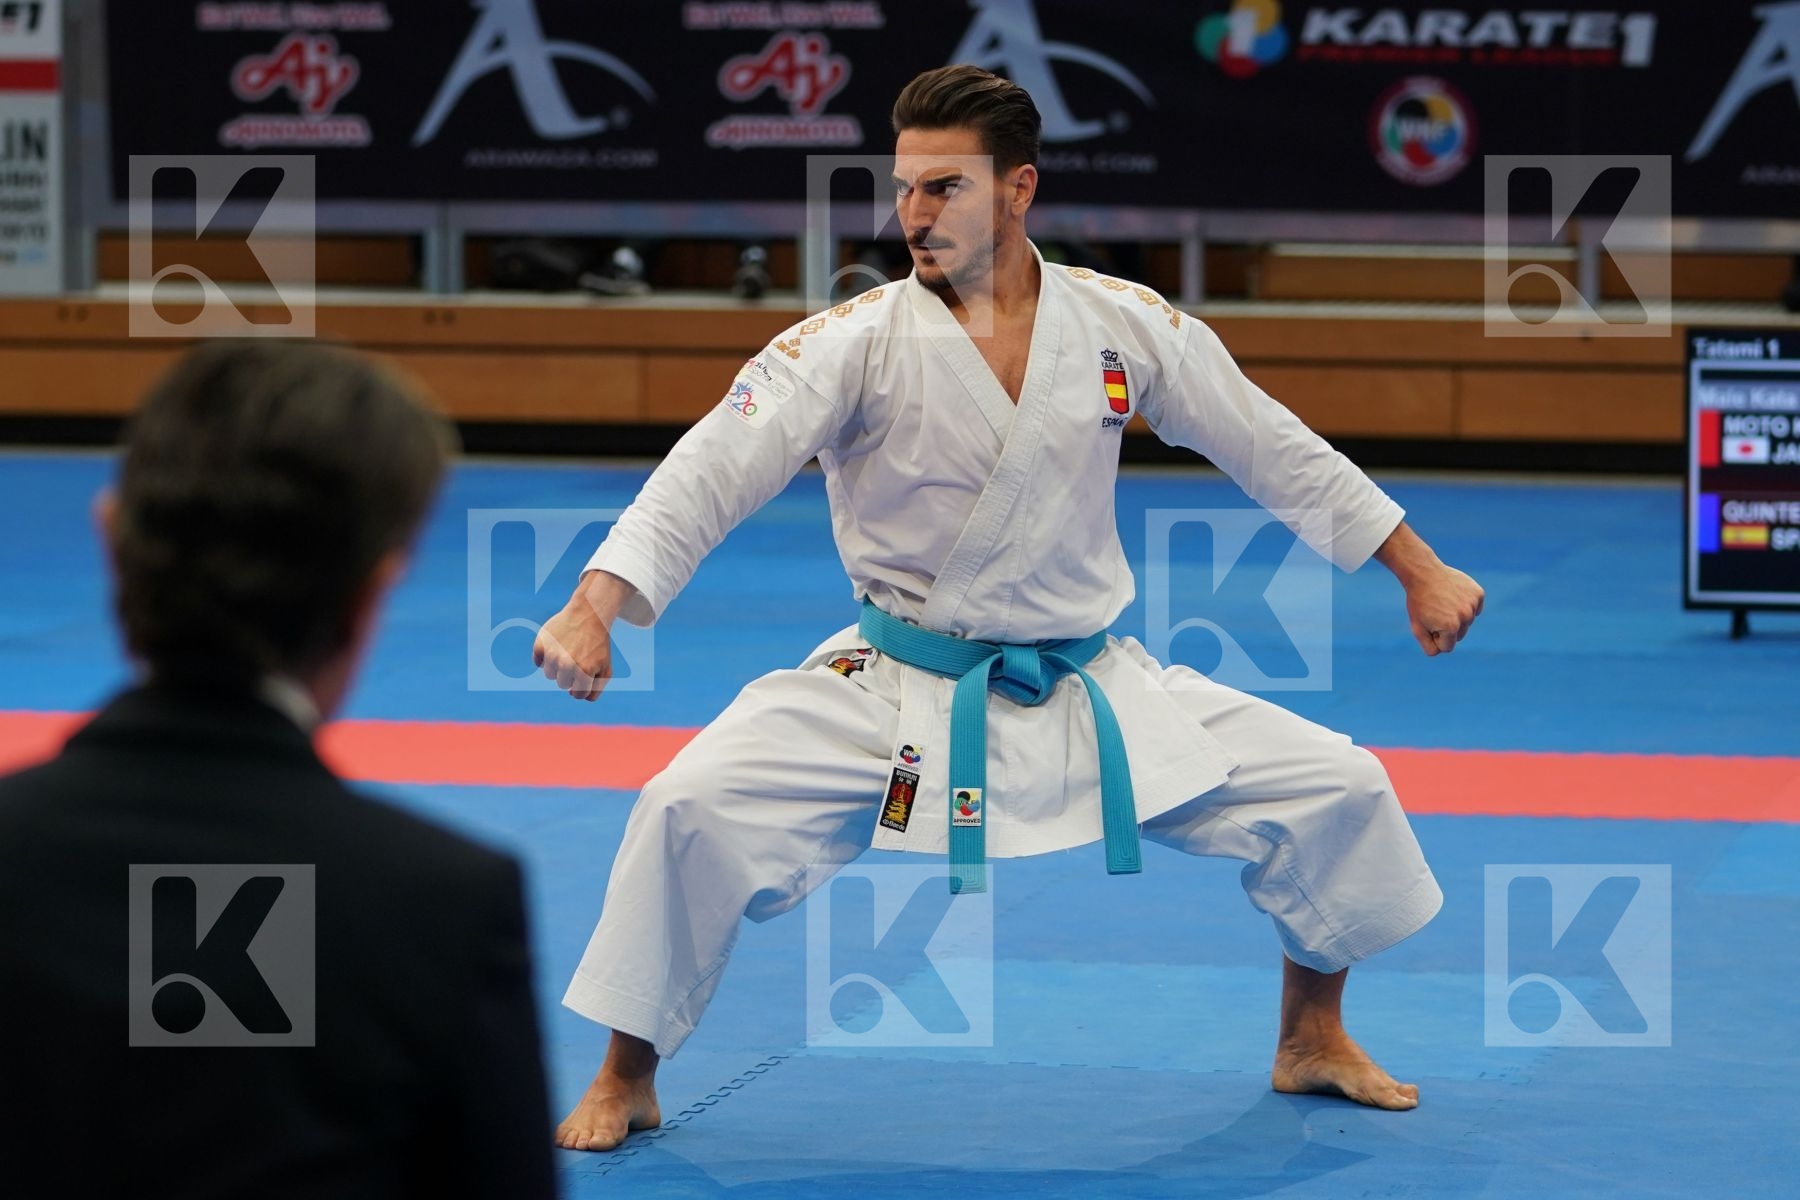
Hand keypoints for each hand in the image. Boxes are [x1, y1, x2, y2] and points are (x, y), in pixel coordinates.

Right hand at [533, 571, 632, 700]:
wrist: (589, 613)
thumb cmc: (598, 644)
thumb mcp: (605, 667)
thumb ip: (595, 689)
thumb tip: (576, 697)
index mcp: (584, 672)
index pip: (578, 695)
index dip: (584, 684)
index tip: (588, 671)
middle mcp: (566, 665)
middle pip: (563, 685)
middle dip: (571, 675)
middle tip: (578, 657)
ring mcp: (552, 655)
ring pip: (550, 675)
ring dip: (558, 666)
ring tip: (568, 650)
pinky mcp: (540, 645)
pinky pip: (538, 662)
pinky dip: (544, 656)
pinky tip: (556, 645)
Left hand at [1374, 522, 1484, 655]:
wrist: (1424, 573)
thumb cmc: (1419, 601)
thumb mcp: (1417, 627)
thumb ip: (1428, 646)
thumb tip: (1442, 652)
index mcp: (1450, 627)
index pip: (1447, 647)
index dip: (1435, 637)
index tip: (1428, 623)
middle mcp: (1465, 617)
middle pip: (1459, 635)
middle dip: (1447, 627)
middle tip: (1436, 611)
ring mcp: (1473, 604)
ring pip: (1467, 622)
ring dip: (1457, 615)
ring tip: (1444, 602)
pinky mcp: (1478, 594)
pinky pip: (1475, 608)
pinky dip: (1466, 604)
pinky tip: (1454, 595)